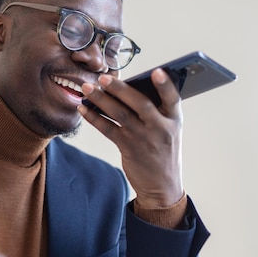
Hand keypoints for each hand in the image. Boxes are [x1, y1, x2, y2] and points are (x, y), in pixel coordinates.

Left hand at [79, 68, 183, 207]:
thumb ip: (156, 109)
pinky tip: (83, 109)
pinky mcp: (128, 147)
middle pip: (140, 103)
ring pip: (120, 114)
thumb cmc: (163, 148)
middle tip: (104, 77)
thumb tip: (127, 87)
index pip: (172, 99)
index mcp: (174, 119)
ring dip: (101, 100)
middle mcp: (160, 127)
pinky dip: (94, 118)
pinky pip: (108, 129)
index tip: (156, 71)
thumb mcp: (168, 128)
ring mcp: (143, 138)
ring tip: (87, 88)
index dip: (165, 85)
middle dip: (120, 89)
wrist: (162, 184)